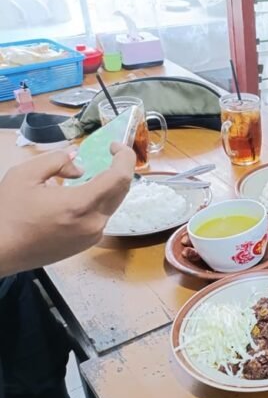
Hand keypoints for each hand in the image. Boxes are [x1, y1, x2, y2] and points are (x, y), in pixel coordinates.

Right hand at [0, 143, 135, 275]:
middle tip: (109, 153)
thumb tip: (78, 163)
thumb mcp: (24, 175)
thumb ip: (56, 161)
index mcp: (81, 205)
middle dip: (119, 168)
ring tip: (91, 174)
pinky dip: (99, 201)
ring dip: (108, 185)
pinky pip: (102, 216)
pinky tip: (80, 195)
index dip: (124, 157)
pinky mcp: (88, 243)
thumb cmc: (8, 214)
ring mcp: (93, 235)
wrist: (0, 251)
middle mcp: (94, 222)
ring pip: (113, 203)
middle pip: (122, 190)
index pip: (120, 177)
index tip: (114, 146)